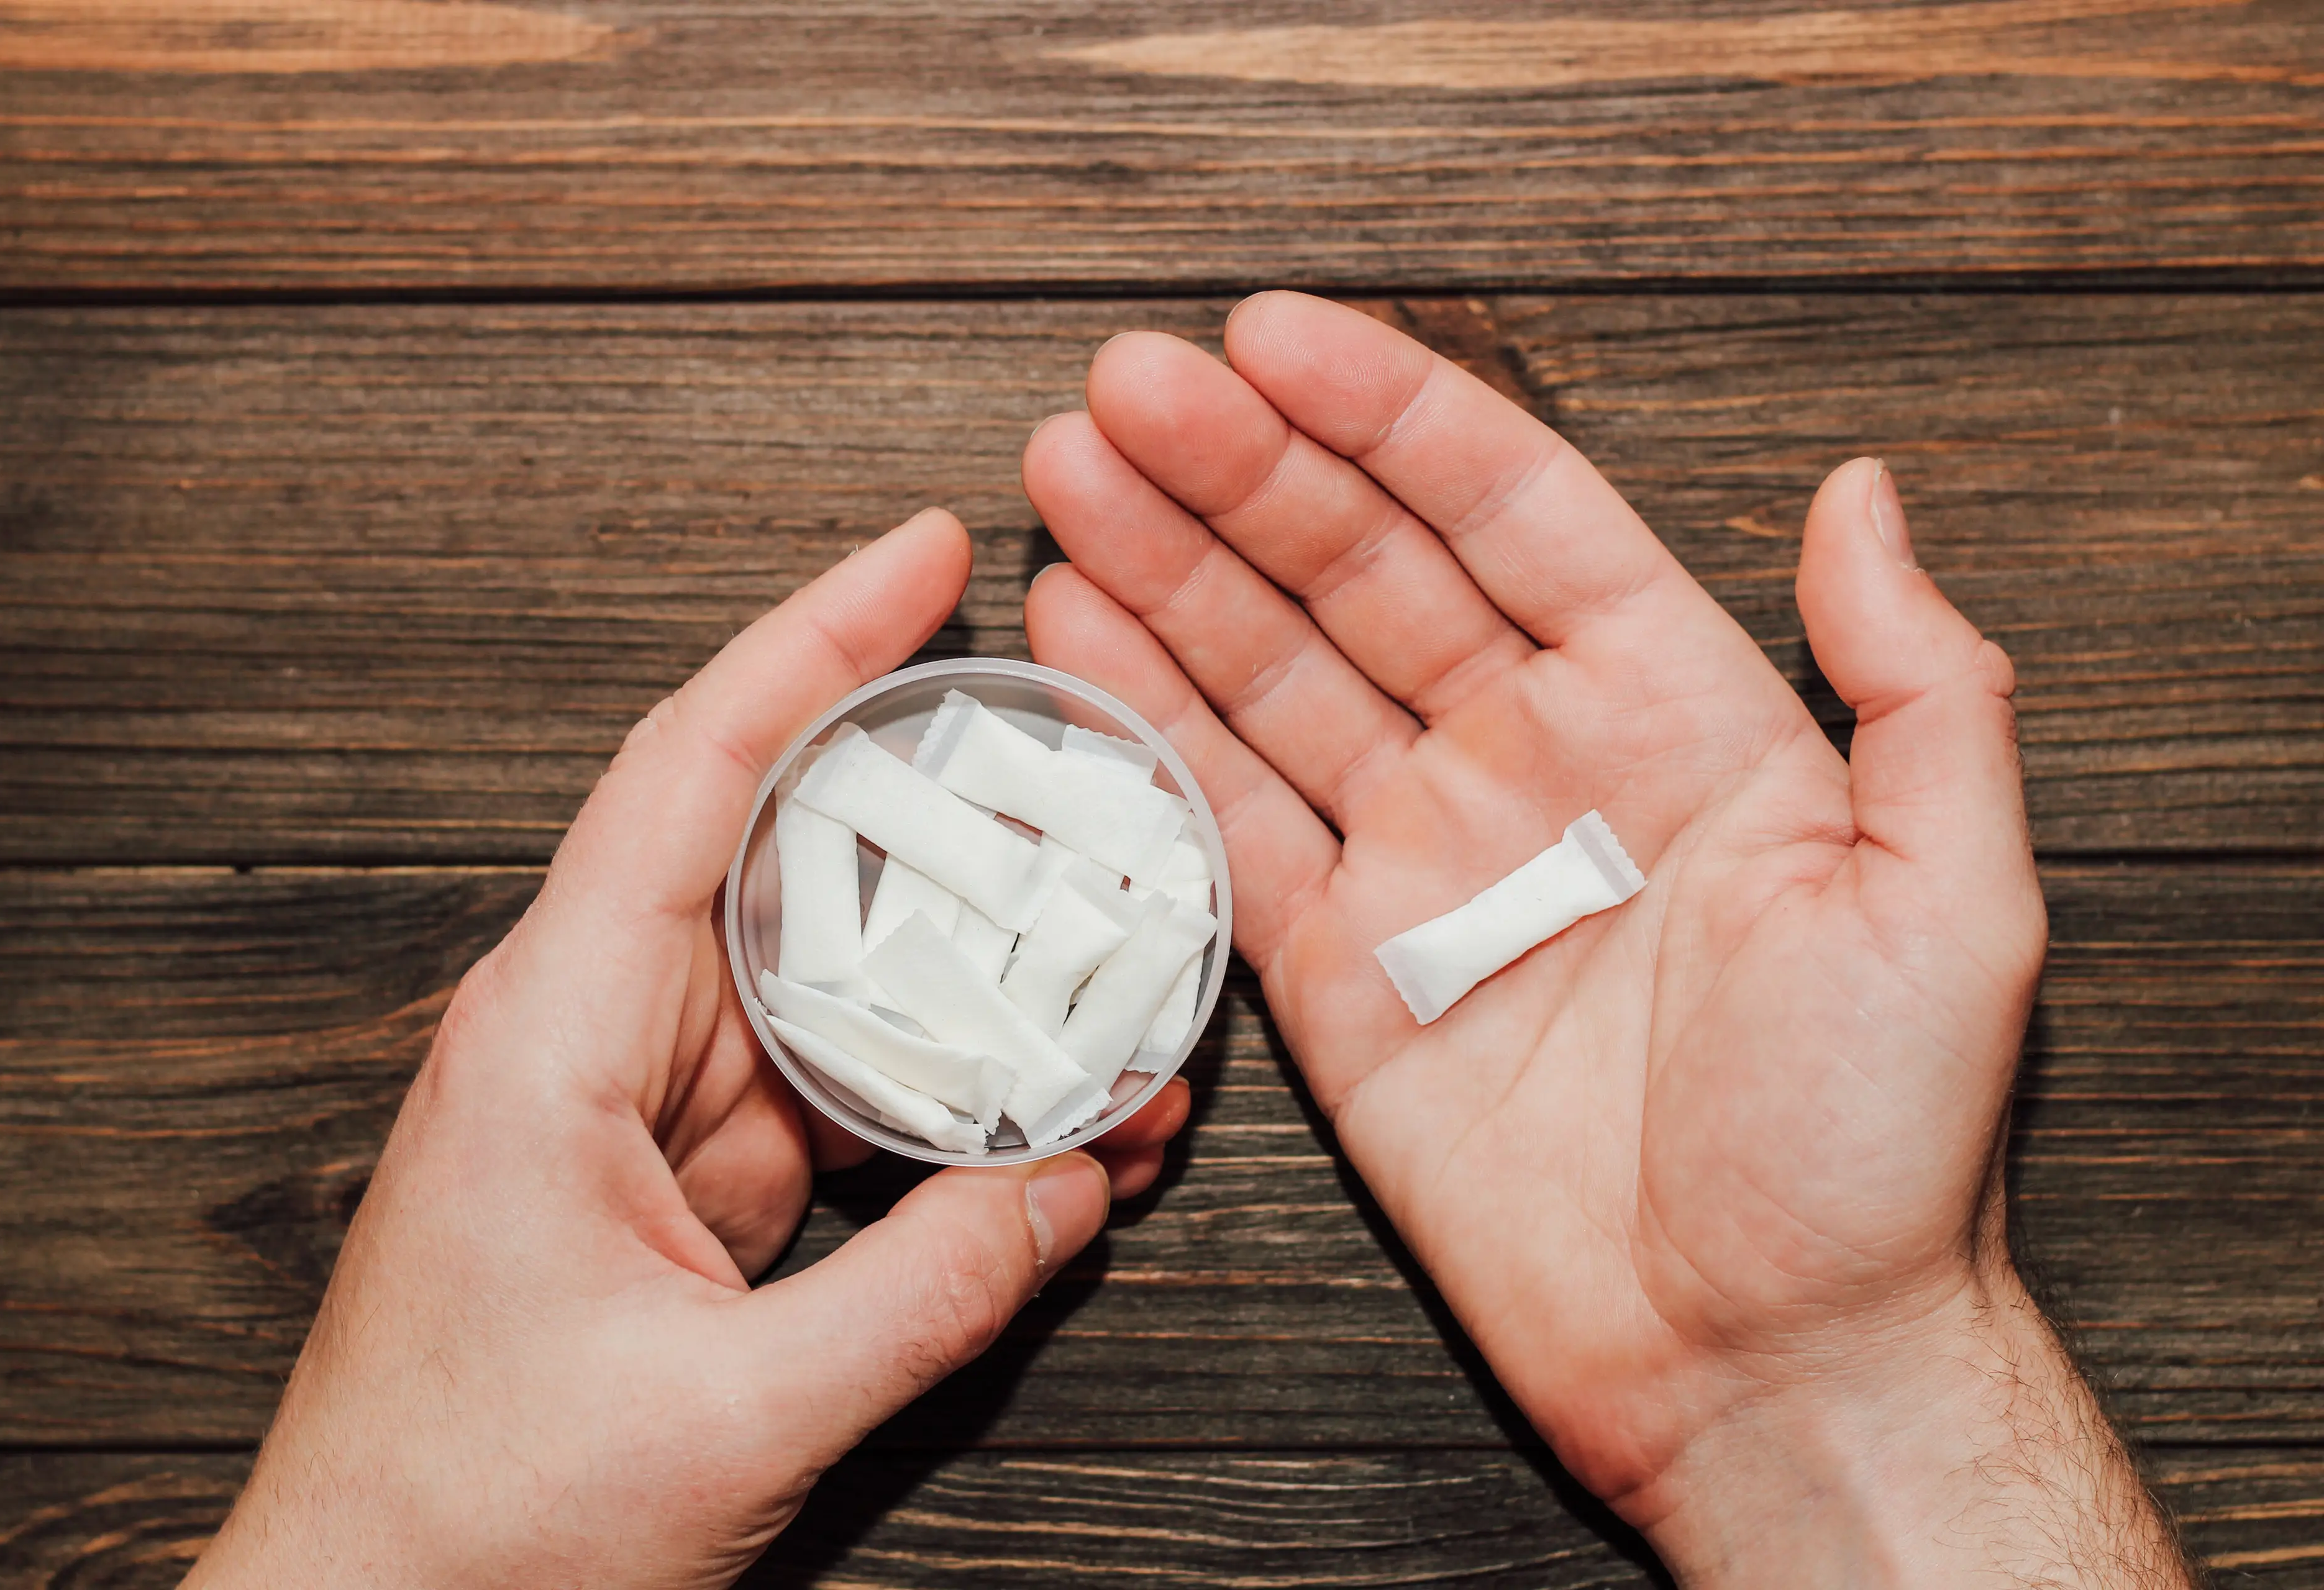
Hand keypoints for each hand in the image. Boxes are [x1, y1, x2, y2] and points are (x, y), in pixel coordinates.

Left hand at [184, 510, 1188, 1589]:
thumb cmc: (472, 1527)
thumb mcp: (730, 1417)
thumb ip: (929, 1293)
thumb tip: (1076, 1188)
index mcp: (555, 1034)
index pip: (694, 771)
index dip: (814, 641)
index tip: (924, 551)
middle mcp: (594, 1039)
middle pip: (793, 863)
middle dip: (952, 821)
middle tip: (1094, 786)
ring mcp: (644, 1113)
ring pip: (834, 986)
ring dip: (968, 985)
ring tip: (1118, 981)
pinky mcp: (684, 1187)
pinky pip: (834, 1097)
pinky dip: (938, 1099)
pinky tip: (1047, 1119)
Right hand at [1021, 296, 2191, 1586]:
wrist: (1764, 1357)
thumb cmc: (1875, 1144)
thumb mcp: (1954, 894)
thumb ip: (1921, 682)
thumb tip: (1866, 494)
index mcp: (1673, 714)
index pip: (1510, 515)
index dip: (1390, 418)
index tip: (1275, 339)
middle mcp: (1534, 767)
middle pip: (1360, 574)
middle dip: (1239, 473)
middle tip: (1125, 386)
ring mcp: (1425, 866)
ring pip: (1273, 677)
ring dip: (1170, 570)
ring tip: (1071, 466)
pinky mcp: (1339, 977)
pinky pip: (1227, 828)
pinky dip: (1151, 731)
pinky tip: (1082, 633)